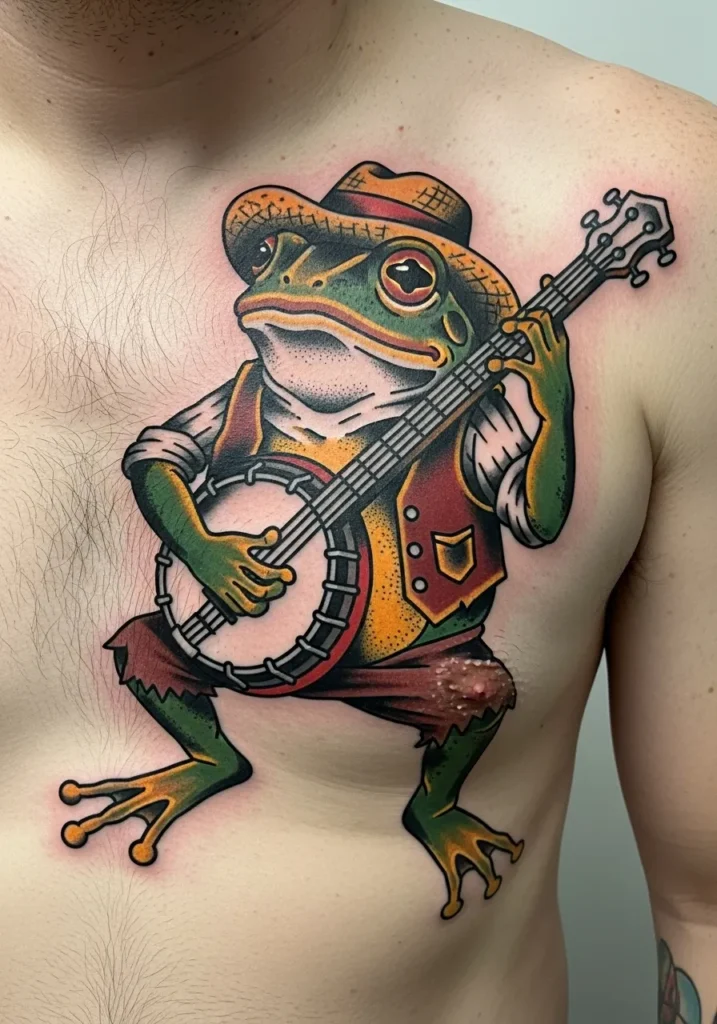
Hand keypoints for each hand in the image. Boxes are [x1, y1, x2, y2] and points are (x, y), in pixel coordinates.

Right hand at [188, 527, 294, 616]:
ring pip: (245, 604)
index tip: (287, 575)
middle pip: (258, 591)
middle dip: (273, 592)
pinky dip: (244, 609)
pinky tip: (251, 605)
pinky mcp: (217, 592)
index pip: (265, 572)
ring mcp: (224, 584)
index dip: (280, 576)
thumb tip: (275, 534)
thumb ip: (261, 540)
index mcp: (240, 559)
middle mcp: (233, 573)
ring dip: (260, 607)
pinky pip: (232, 606)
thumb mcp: (241, 540)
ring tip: (265, 603)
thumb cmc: (222, 544)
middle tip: (279, 588)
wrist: (196, 548)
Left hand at [487, 276, 572, 421]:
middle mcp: (556, 350)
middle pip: (543, 317)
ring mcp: (547, 362)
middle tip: (510, 323)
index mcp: (561, 345)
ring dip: (515, 326)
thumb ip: (548, 346)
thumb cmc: (553, 388)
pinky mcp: (536, 376)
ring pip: (532, 331)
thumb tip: (534, 332)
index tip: (545, 279)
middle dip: (525, 313)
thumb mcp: (556, 364)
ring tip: (503, 331)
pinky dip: (501, 361)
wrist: (558, 414)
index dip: (550, 296)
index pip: (557, 314)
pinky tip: (492, 365)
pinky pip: (517, 362)